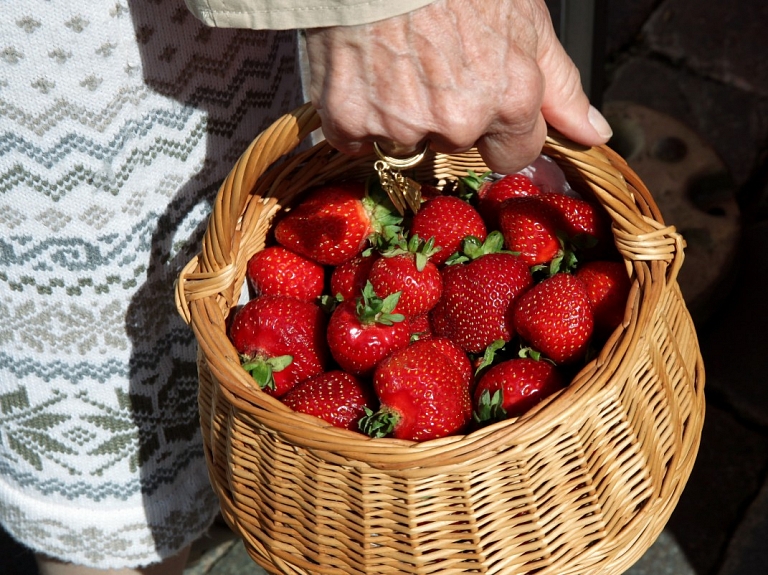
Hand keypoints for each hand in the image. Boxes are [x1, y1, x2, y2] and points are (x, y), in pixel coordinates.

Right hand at [304, 0, 612, 173]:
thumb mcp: (526, 22)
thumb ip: (560, 86)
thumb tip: (594, 134)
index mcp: (510, 101)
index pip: (515, 155)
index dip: (499, 131)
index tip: (481, 103)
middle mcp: (458, 123)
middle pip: (457, 146)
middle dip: (448, 117)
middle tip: (432, 64)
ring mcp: (402, 125)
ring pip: (406, 141)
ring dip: (402, 113)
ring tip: (396, 58)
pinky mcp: (350, 120)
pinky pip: (356, 137)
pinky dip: (359, 113)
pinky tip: (365, 71)